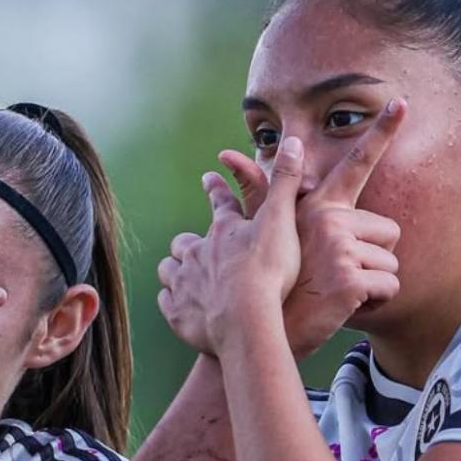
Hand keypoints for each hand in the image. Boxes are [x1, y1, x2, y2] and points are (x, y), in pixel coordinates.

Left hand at [157, 134, 305, 355]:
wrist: (246, 320)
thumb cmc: (267, 271)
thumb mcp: (281, 220)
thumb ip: (286, 182)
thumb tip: (292, 140)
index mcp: (223, 230)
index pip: (219, 202)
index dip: (216, 189)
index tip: (209, 177)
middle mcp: (196, 252)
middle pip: (185, 242)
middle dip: (189, 243)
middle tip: (196, 248)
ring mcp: (184, 283)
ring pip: (170, 270)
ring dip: (176, 272)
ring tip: (185, 278)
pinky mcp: (178, 313)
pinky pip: (168, 303)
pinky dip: (174, 303)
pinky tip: (183, 307)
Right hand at [216, 99, 405, 358]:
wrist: (258, 325)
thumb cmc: (266, 280)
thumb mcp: (261, 232)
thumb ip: (253, 191)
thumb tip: (225, 155)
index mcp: (318, 205)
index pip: (355, 161)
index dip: (380, 131)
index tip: (400, 102)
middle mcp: (331, 219)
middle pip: (388, 231)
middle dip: (373, 257)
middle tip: (336, 274)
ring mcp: (341, 248)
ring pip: (391, 263)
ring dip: (372, 283)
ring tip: (336, 291)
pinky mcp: (350, 279)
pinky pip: (390, 287)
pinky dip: (376, 302)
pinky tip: (346, 307)